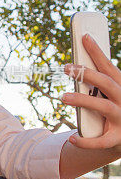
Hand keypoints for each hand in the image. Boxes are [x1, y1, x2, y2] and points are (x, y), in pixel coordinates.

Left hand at [62, 33, 120, 150]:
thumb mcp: (110, 93)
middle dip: (86, 74)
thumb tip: (76, 64)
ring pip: (103, 107)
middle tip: (66, 67)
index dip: (97, 52)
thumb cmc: (115, 108)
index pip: (109, 66)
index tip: (84, 36)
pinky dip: (86, 141)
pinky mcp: (117, 138)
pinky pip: (101, 141)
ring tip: (63, 97)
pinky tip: (72, 138)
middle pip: (106, 83)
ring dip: (83, 100)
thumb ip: (97, 81)